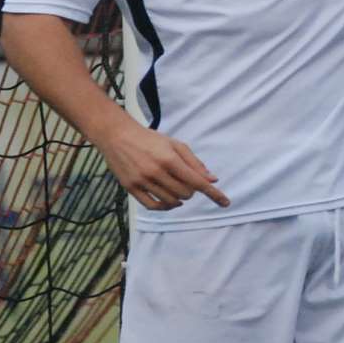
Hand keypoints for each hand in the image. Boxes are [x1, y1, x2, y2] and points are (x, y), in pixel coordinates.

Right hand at [98, 117, 228, 211]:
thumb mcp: (176, 145)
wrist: (117, 136)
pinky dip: (165, 206)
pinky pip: (152, 206)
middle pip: (185, 194)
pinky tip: (170, 201)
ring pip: (170, 201)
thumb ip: (195, 163)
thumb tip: (212, 179)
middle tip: (188, 181)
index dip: (213, 193)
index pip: (197, 182)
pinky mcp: (130, 188)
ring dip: (180, 198)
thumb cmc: (150, 139)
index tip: (226, 203)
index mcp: (169, 159)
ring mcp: (141, 181)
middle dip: (192, 190)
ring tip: (178, 188)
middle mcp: (155, 172)